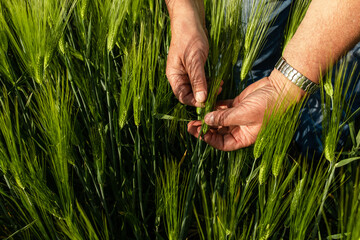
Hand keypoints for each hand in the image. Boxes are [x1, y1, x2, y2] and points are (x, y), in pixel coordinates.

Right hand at [166, 0, 208, 106]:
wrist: (191, 22)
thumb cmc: (189, 39)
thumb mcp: (194, 61)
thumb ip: (198, 80)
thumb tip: (201, 100)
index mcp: (174, 77)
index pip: (182, 96)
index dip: (194, 102)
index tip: (207, 102)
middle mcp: (179, 77)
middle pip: (190, 94)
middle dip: (203, 96)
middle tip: (217, 94)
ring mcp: (187, 73)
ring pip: (197, 88)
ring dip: (208, 90)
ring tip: (220, 86)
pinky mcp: (195, 69)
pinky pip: (201, 80)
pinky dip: (209, 82)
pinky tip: (218, 81)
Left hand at [187, 71, 304, 150]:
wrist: (280, 88)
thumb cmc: (267, 105)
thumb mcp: (244, 113)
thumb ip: (224, 117)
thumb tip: (206, 120)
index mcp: (244, 137)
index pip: (223, 143)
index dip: (209, 140)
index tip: (198, 132)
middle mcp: (240, 129)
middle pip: (218, 132)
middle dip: (205, 129)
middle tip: (191, 124)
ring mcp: (238, 116)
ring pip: (218, 120)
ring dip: (207, 117)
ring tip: (195, 114)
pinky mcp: (237, 105)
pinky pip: (222, 108)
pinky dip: (214, 106)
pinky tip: (205, 104)